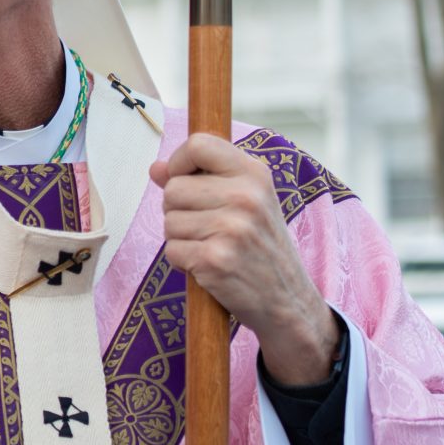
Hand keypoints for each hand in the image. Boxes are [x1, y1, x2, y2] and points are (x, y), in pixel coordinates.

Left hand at [149, 135, 337, 382]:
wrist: (288, 300)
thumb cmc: (260, 247)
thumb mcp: (245, 203)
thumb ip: (201, 180)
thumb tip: (155, 168)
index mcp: (255, 174)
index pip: (199, 144)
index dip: (180, 161)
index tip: (185, 180)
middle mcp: (246, 196)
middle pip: (173, 188)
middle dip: (178, 211)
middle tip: (208, 228)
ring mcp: (232, 228)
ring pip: (169, 221)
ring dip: (181, 238)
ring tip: (213, 247)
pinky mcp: (216, 259)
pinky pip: (171, 250)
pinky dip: (183, 262)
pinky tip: (209, 267)